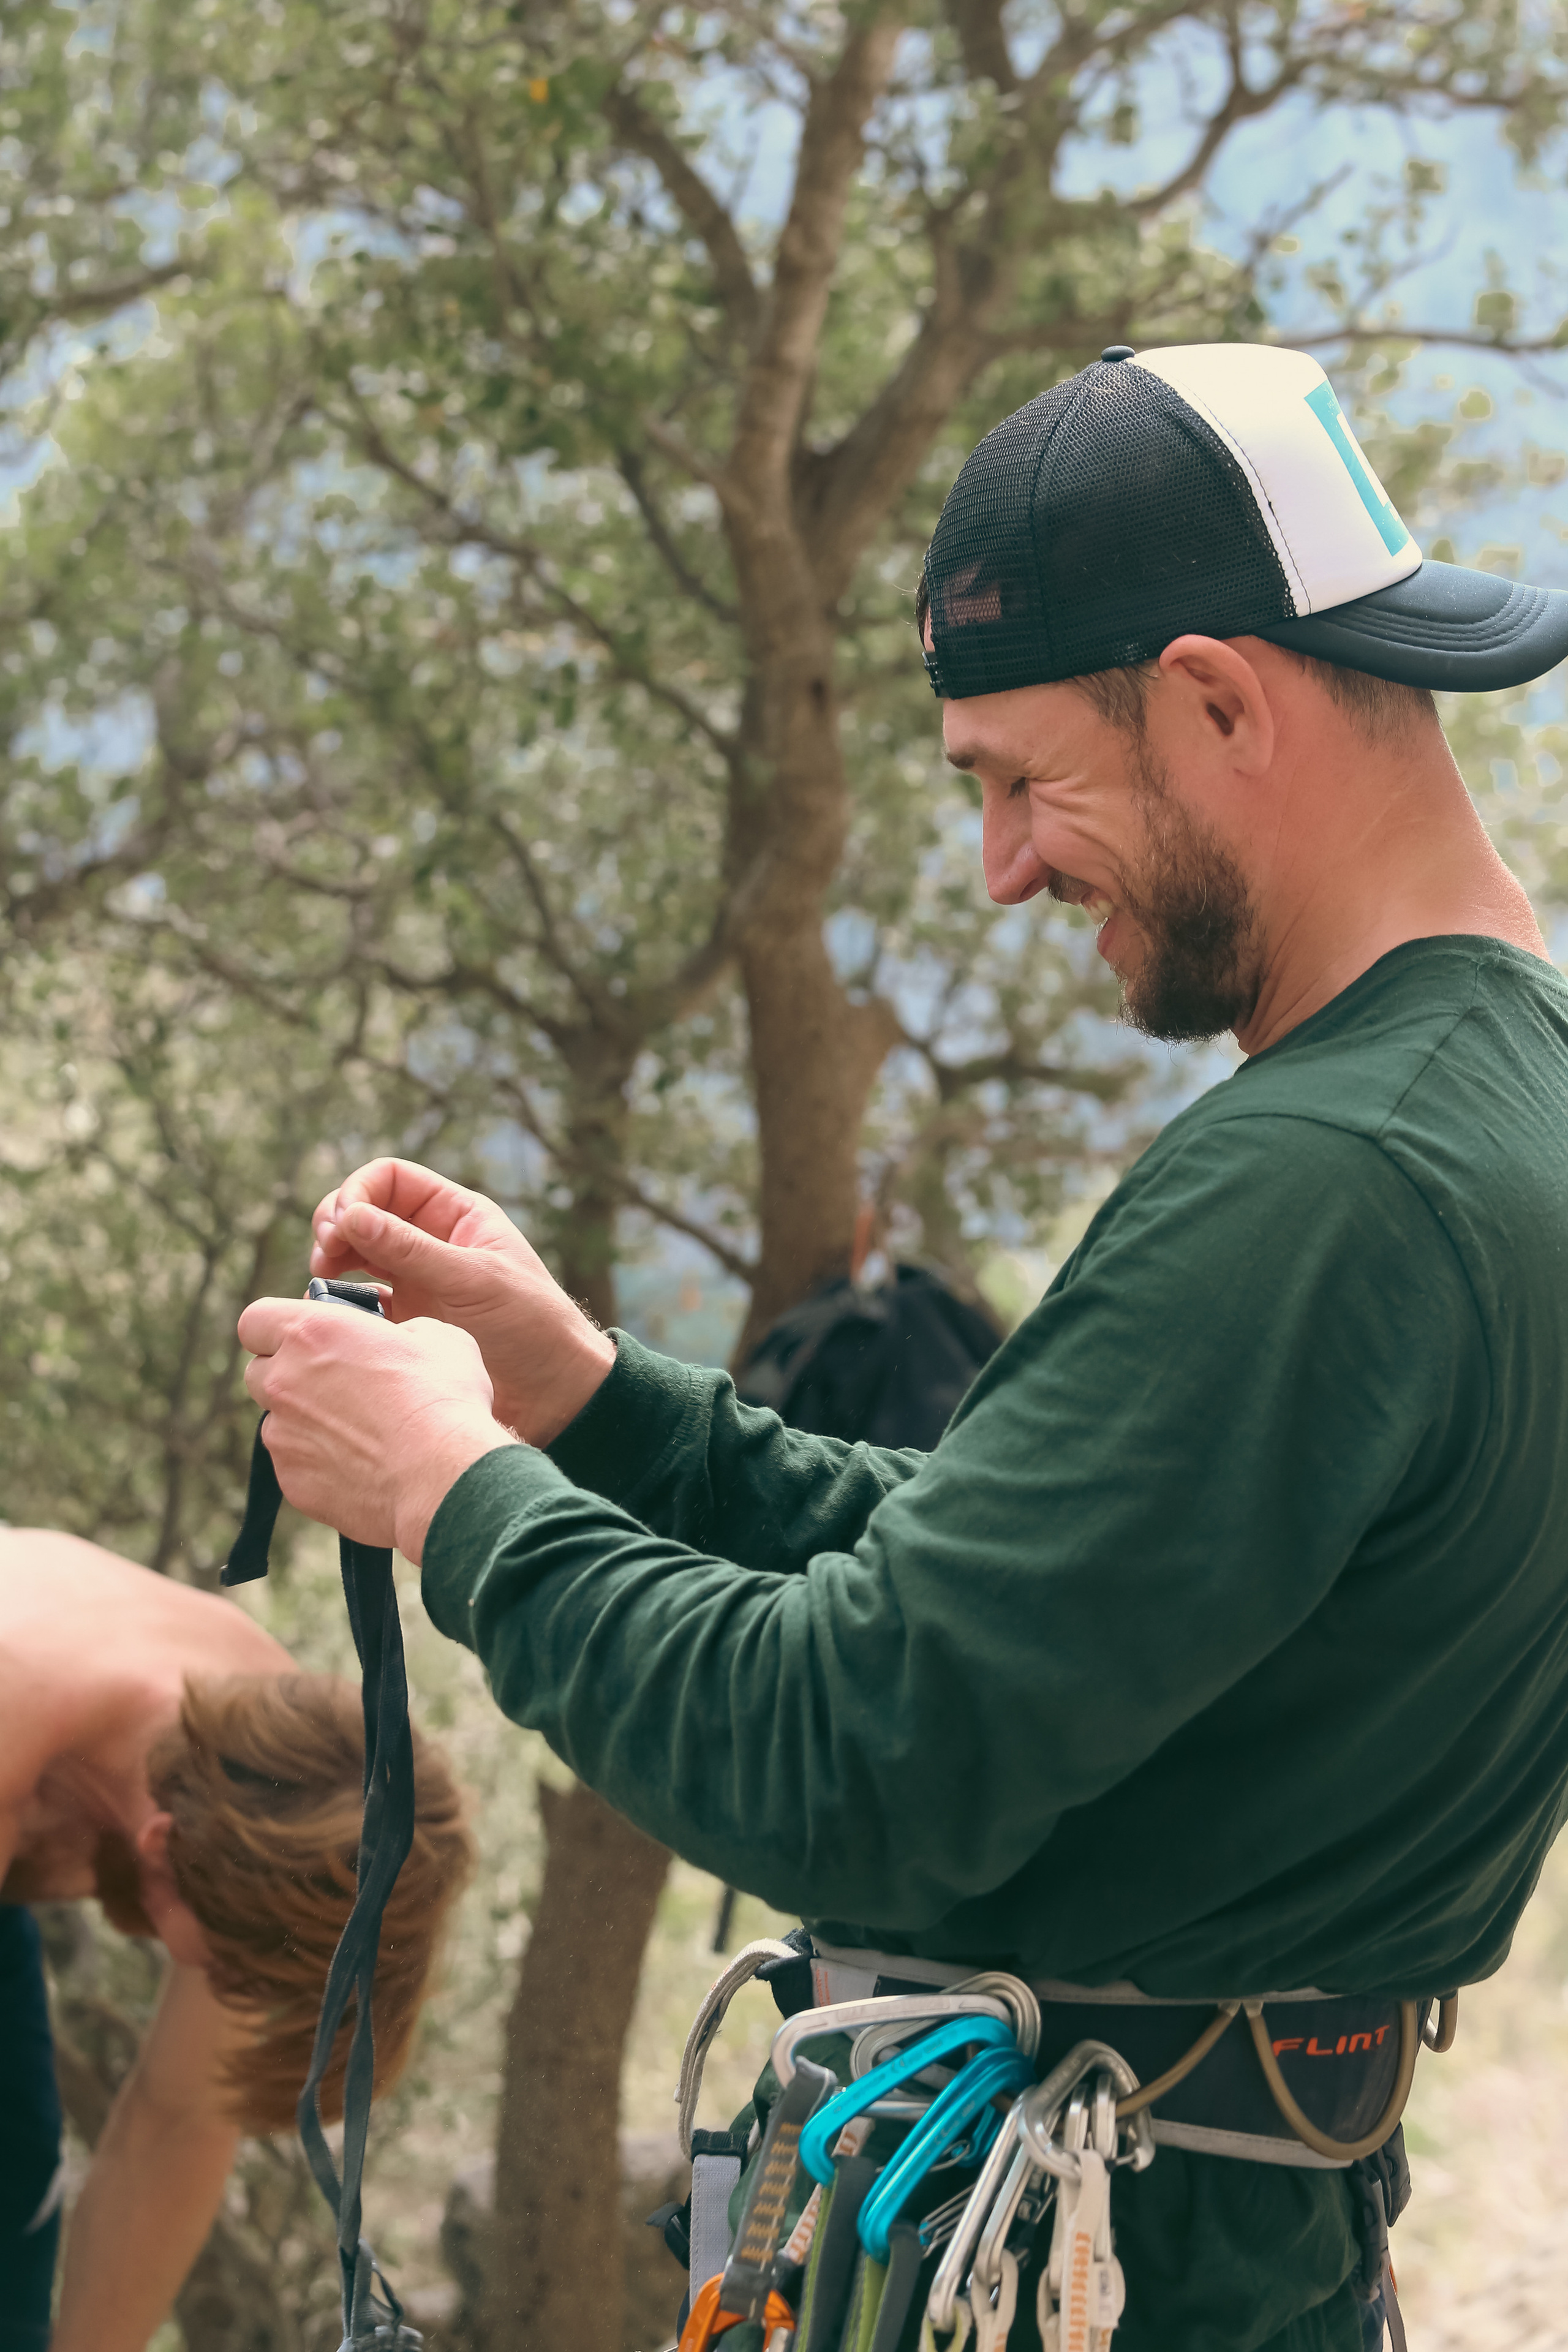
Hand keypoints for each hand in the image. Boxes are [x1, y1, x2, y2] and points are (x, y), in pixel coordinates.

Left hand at [238, 1295, 511, 1561]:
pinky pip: (296, 1465)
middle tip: (334, 1383)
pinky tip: (364, 1466)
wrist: (445, 1478)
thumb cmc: (445, 1400)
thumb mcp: (436, 1336)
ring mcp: (283, 1437)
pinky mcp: (292, 1483)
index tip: (302, 1337)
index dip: (275, 1327)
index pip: (255, 1320)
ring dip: (306, 1421)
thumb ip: (397, 1330)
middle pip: (258, 1372)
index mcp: (311, 1334)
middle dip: (287, 1375)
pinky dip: (320, 1462)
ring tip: (360, 1433)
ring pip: (278, 1422)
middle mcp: (283, 1382)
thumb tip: (395, 1340)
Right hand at [309, 1158, 615, 1444]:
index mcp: (456, 1216)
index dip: (359, 1191)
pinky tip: (334, 1313)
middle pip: (364, 1211)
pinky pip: (361, 1300)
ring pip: (357, 1254)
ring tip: (321, 1280)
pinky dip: (341, 1300)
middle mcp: (432, 1242)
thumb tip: (351, 1216)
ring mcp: (417, 1281)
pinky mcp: (407, 1321)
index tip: (344, 1223)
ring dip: (333, 1259)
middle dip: (337, 1224)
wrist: (553, 1394)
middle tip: (325, 1254)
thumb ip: (410, 1250)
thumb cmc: (531, 1327)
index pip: (391, 1179)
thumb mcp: (472, 1281)